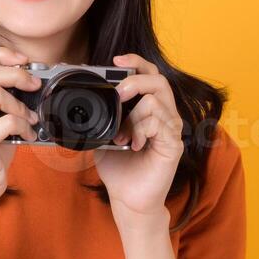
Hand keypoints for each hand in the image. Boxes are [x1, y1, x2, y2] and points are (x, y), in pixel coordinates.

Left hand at [94, 53, 183, 225]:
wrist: (127, 199)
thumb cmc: (119, 169)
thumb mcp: (103, 135)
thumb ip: (102, 115)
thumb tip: (84, 96)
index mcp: (149, 110)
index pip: (150, 75)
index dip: (137, 62)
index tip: (117, 59)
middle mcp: (164, 116)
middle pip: (159, 80)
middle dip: (135, 82)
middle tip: (118, 94)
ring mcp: (171, 130)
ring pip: (155, 102)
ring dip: (132, 117)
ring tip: (121, 136)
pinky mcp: (174, 145)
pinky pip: (159, 124)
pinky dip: (141, 131)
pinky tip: (133, 145)